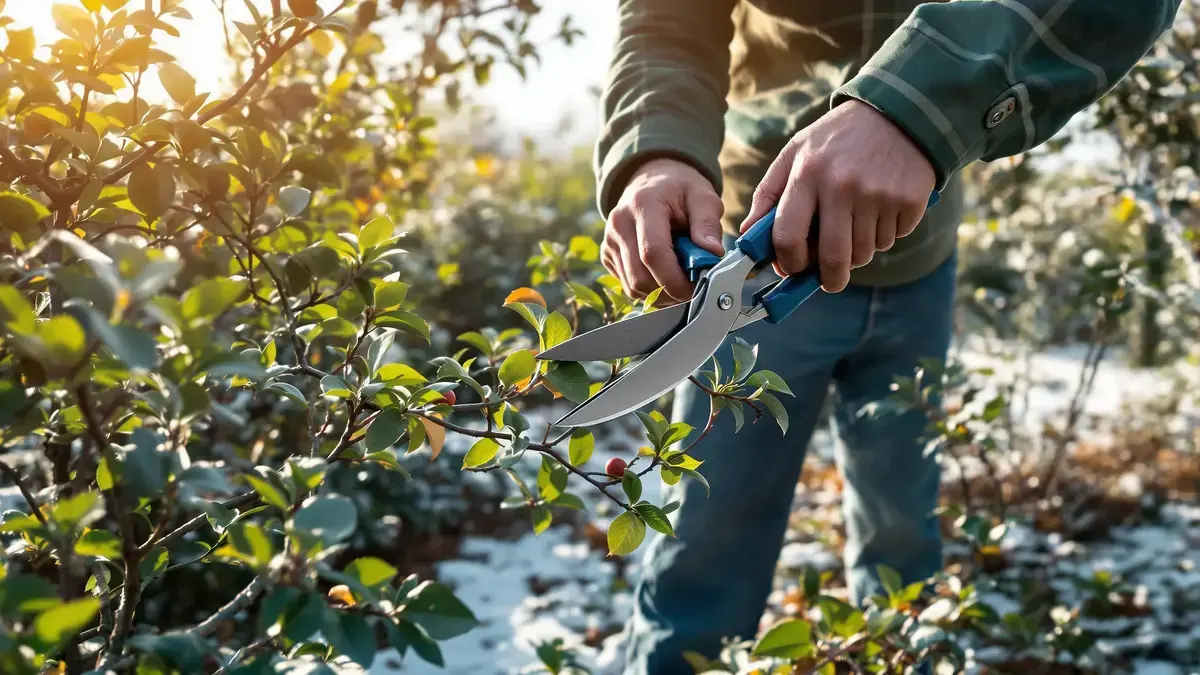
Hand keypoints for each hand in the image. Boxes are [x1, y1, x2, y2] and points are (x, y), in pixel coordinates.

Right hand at [602, 157, 725, 302]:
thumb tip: (712, 254)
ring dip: (660, 293)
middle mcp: (619, 223)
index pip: (653, 253)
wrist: (652, 182)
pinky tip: (663, 275)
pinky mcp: (607, 254)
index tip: (696, 287)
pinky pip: (627, 285)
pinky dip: (649, 290)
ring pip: (632, 286)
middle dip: (669, 290)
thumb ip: (708, 224)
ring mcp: (609, 240)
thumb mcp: (703, 197)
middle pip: (640, 276)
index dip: (675, 279)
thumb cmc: (680, 191)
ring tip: (679, 279)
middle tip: (692, 287)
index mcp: (643, 204)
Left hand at [741, 99, 935, 292]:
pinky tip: (881, 209)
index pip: (788, 236)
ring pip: (864, 253)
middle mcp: (842, 185)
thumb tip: (748, 236)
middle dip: (829, 278)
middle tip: (830, 280)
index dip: (788, 262)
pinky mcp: (908, 201)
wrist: (897, 112)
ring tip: (857, 224)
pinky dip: (884, 235)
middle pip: (833, 257)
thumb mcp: (795, 153)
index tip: (793, 268)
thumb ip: (768, 194)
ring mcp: (878, 194)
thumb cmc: (837, 139)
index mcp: (807, 173)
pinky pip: (891, 240)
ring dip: (859, 251)